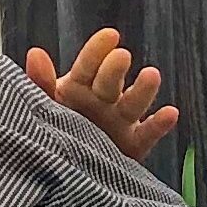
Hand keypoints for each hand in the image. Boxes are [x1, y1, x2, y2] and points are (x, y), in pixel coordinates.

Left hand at [27, 29, 179, 161]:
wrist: (59, 171)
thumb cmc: (50, 129)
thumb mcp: (41, 105)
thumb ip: (40, 83)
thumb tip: (35, 53)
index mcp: (79, 87)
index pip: (88, 65)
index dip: (97, 51)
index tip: (111, 35)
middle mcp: (102, 101)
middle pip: (110, 82)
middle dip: (115, 69)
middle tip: (122, 57)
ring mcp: (120, 122)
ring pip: (133, 104)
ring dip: (143, 90)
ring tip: (151, 75)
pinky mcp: (132, 146)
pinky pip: (147, 135)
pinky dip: (159, 125)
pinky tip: (170, 113)